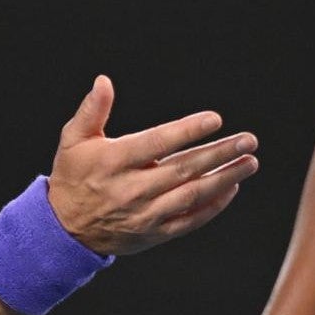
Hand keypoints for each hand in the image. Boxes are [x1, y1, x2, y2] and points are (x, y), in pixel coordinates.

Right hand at [47, 75, 259, 256]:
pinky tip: (231, 188)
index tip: (215, 119)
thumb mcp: (73, 139)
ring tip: (249, 162)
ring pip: (193, 196)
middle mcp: (133, 189)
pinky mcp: (154, 232)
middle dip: (219, 153)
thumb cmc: (74, 176)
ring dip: (225, 178)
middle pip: (184, 169)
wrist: (65, 230)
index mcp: (114, 162)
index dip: (188, 131)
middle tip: (248, 140)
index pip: (158, 143)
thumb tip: (104, 82)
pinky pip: (190, 220)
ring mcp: (146, 214)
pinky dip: (213, 206)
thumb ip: (91, 110)